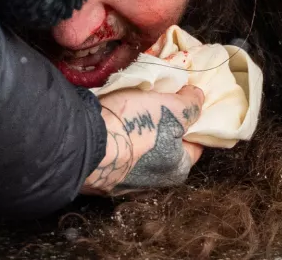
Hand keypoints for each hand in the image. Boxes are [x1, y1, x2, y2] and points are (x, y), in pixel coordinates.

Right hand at [81, 85, 204, 195]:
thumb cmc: (134, 126)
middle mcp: (153, 182)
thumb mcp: (170, 108)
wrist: (83, 142)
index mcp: (177, 168)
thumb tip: (199, 98)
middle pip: (164, 148)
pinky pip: (113, 155)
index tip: (182, 104)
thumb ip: (189, 104)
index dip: (190, 121)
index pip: (193, 143)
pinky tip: (109, 123)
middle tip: (152, 103)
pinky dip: (113, 140)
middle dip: (161, 127)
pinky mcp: (99, 178)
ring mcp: (123, 183)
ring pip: (137, 152)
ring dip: (134, 134)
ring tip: (127, 109)